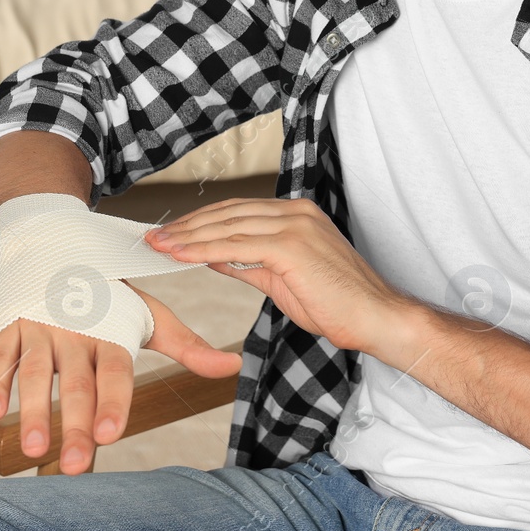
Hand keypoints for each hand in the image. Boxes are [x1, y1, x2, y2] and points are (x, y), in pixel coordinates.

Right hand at [0, 284, 240, 473]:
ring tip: (34, 448)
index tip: (109, 435)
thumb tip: (233, 367)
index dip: (112, 402)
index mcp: (111, 329)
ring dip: (33, 410)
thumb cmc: (110, 292)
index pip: (115, 371)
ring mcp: (39, 326)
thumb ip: (187, 345)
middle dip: (74, 424)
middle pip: (76, 382)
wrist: (58, 239)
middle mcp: (75, 329)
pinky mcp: (8, 325)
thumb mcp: (149, 314)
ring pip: (34, 373)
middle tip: (75, 466)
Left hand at [143, 197, 408, 353]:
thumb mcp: (282, 279)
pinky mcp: (292, 246)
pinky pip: (237, 246)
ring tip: (158, 245)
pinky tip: (181, 256)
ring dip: (187, 237)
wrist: (376, 318)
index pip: (236, 212)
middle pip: (227, 214)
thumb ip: (248, 263)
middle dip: (186, 226)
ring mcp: (294, 225)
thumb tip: (213, 256)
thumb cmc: (337, 304)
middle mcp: (295, 212)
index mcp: (296, 215)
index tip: (169, 234)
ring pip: (227, 227)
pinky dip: (204, 250)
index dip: (199, 222)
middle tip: (152, 237)